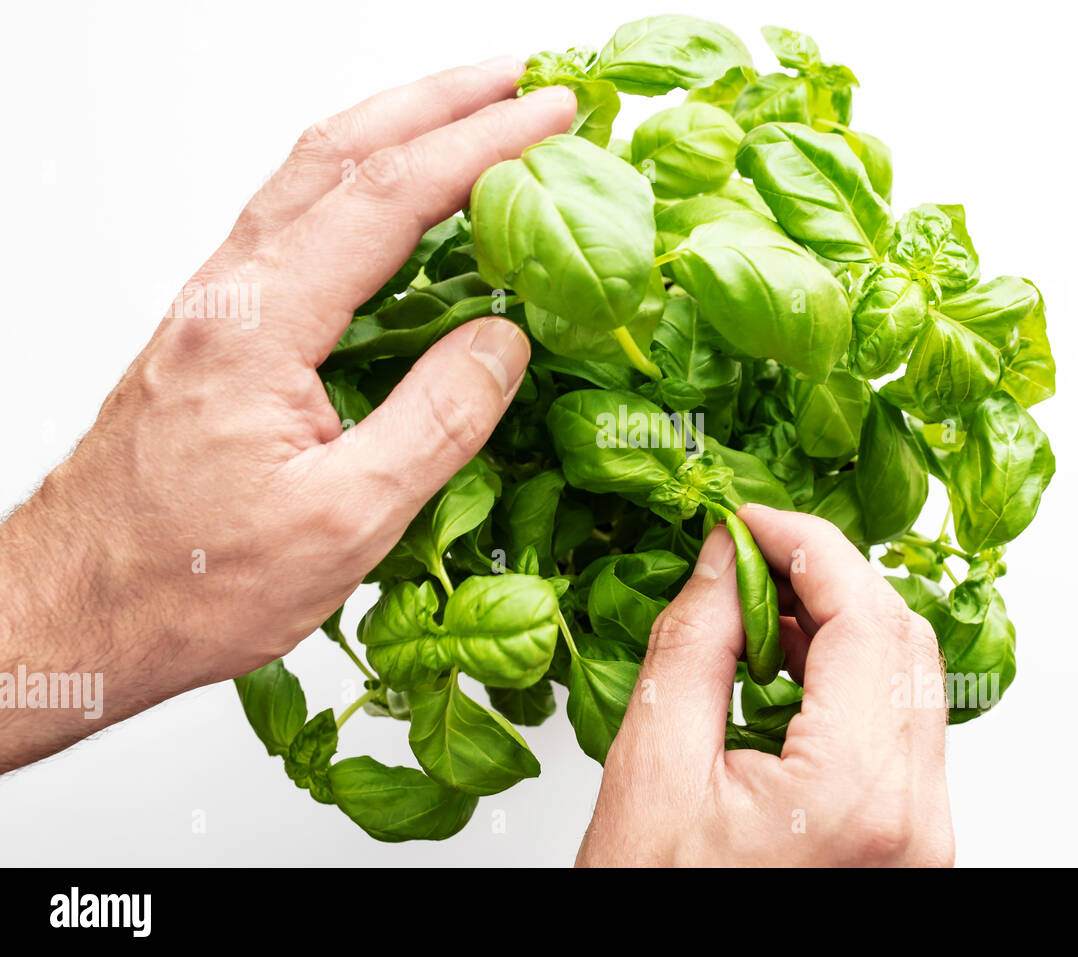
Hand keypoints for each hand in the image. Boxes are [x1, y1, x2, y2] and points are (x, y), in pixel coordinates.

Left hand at [0, 60, 575, 771]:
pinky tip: (403, 201)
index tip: (551, 117)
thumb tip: (506, 341)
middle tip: (524, 78)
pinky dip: (366, 183)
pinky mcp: (222, 331)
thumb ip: (435, 423)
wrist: (80, 606)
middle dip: (442, 99)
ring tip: (477, 112)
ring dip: (401, 128)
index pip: (387, 198)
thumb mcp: (342, 523)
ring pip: (314, 178)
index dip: (481, 146)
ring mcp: (220, 306)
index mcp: (258, 327)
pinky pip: (301, 224)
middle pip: (340, 151)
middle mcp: (230, 294)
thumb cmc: (190, 580)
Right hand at [576, 506, 955, 866]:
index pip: (867, 616)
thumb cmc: (658, 907)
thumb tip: (725, 558)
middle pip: (905, 640)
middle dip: (830, 575)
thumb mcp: (652, 770)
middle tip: (752, 555)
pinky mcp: (909, 838)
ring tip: (758, 611)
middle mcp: (913, 819)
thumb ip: (694, 645)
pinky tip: (786, 667)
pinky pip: (899, 725)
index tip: (750, 519)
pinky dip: (849, 677)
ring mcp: (920, 834)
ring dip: (842, 623)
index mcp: (855, 797)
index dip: (809, 543)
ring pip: (910, 678)